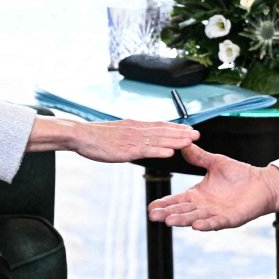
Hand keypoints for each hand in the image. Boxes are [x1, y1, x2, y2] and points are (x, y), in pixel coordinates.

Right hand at [68, 119, 198, 161]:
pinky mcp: (125, 150)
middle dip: (181, 133)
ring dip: (176, 140)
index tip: (189, 129)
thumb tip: (142, 137)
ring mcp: (131, 139)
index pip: (159, 125)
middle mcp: (136, 130)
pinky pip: (145, 151)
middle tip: (197, 134)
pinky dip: (159, 151)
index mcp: (134, 125)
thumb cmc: (97, 136)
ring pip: (158, 140)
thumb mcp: (118, 132)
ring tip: (190, 141)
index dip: (175, 128)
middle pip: (163, 131)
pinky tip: (170, 152)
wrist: (80, 135)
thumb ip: (131, 134)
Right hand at [147, 144, 278, 230]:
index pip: (177, 200)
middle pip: (182, 211)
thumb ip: (199, 156)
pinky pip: (216, 223)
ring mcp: (216, 214)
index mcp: (199, 194)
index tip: (150, 207)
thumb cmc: (240, 174)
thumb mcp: (215, 162)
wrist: (262, 183)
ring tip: (168, 221)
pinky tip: (196, 226)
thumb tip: (183, 144)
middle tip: (152, 216)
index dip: (164, 204)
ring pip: (195, 218)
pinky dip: (206, 224)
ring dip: (182, 220)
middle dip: (168, 213)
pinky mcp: (230, 219)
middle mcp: (204, 206)